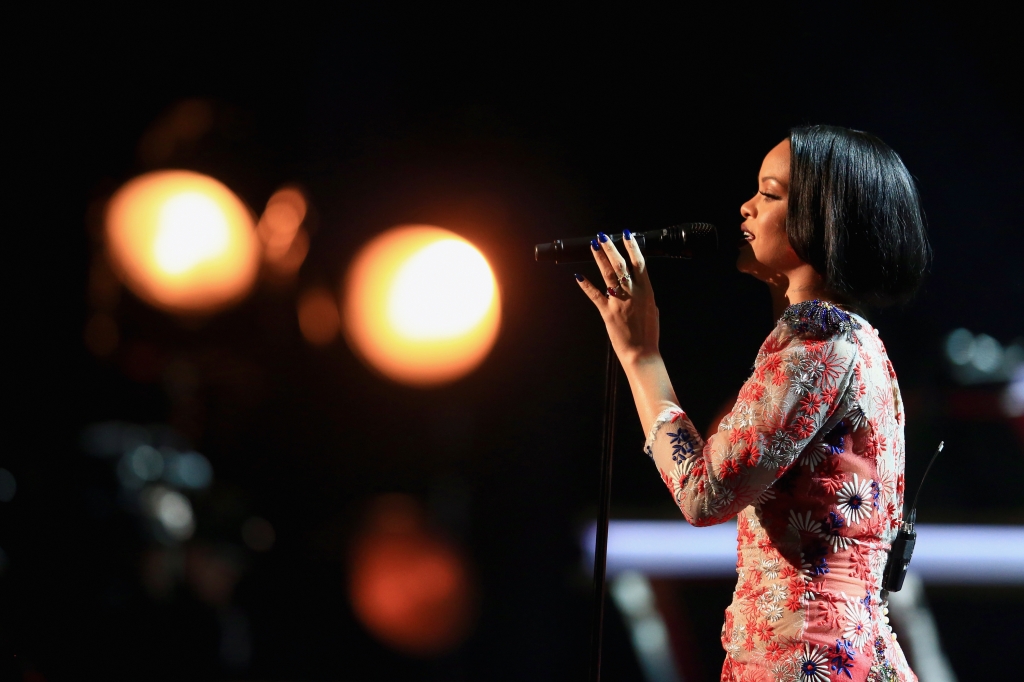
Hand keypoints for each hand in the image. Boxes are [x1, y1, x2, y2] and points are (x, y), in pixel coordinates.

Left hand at [576, 231, 659, 366]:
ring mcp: (619, 302)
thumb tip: (640, 290)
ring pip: (608, 275)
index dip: (632, 247)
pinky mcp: (607, 313)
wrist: (642, 353)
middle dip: (611, 248)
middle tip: (603, 236)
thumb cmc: (649, 335)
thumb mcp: (653, 311)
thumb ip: (646, 297)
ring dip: (600, 258)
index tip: (627, 235)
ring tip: (593, 245)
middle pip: (621, 265)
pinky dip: (586, 285)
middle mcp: (633, 293)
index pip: (640, 264)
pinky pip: (594, 296)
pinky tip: (578, 276)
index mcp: (647, 292)